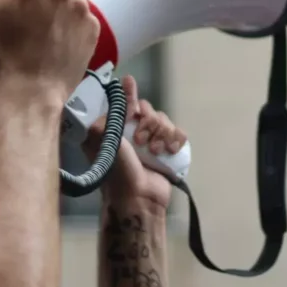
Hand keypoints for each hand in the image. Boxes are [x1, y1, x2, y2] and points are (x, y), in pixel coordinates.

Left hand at [83, 75, 187, 212]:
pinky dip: (176, 139)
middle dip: (148, 122)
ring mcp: (152, 141)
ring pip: (165, 120)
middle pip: (148, 109)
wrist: (139, 199)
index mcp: (114, 128)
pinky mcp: (168, 150)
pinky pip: (179, 133)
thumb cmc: (117, 172)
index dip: (130, 97)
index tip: (131, 88)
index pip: (125, 102)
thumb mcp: (107, 141)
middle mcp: (132, 132)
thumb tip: (116, 92)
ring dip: (162, 134)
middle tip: (141, 141)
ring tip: (155, 152)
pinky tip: (170, 151)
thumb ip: (110, 115)